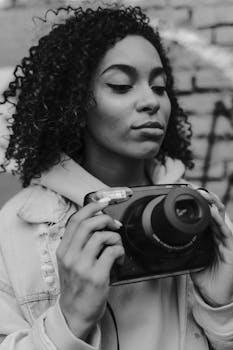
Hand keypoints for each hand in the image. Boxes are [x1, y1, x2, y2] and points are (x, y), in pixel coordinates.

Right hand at [56, 199, 124, 339]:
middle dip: (105, 219)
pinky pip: (113, 252)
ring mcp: (83, 267)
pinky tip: (118, 259)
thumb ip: (78, 244)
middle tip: (114, 225)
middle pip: (89, 224)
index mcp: (63, 250)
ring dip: (115, 238)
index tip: (102, 204)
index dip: (91, 208)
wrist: (74, 314)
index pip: (76, 220)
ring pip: (102, 236)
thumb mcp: (69, 263)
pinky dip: (120, 251)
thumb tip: (96, 222)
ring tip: (116, 247)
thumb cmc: (75, 286)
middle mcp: (70, 257)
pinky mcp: (97, 276)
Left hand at [191, 189, 232, 305]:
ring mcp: (226, 240)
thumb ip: (184, 246)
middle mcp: (219, 235)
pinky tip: (212, 212)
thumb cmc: (204, 276)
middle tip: (196, 189)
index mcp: (210, 235)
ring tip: (204, 195)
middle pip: (215, 212)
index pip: (206, 215)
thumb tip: (169, 238)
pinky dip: (218, 220)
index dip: (200, 203)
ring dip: (212, 205)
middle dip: (206, 199)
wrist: (214, 295)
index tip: (190, 192)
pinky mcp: (231, 248)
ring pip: (221, 217)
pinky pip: (225, 231)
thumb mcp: (190, 258)